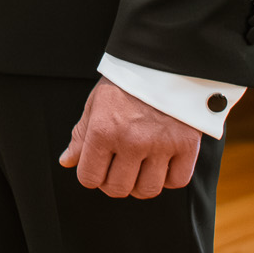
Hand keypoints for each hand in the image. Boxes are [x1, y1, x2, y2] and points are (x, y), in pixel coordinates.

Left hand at [59, 77, 201, 198]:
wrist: (164, 62)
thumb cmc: (125, 83)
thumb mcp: (96, 103)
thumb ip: (81, 135)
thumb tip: (67, 162)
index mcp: (103, 130)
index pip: (89, 178)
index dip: (91, 176)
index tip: (98, 167)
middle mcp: (131, 141)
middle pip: (118, 189)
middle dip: (114, 183)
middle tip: (118, 168)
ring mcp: (161, 145)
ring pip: (147, 190)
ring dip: (141, 184)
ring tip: (140, 166)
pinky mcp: (187, 145)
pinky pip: (176, 181)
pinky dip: (168, 178)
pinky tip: (162, 162)